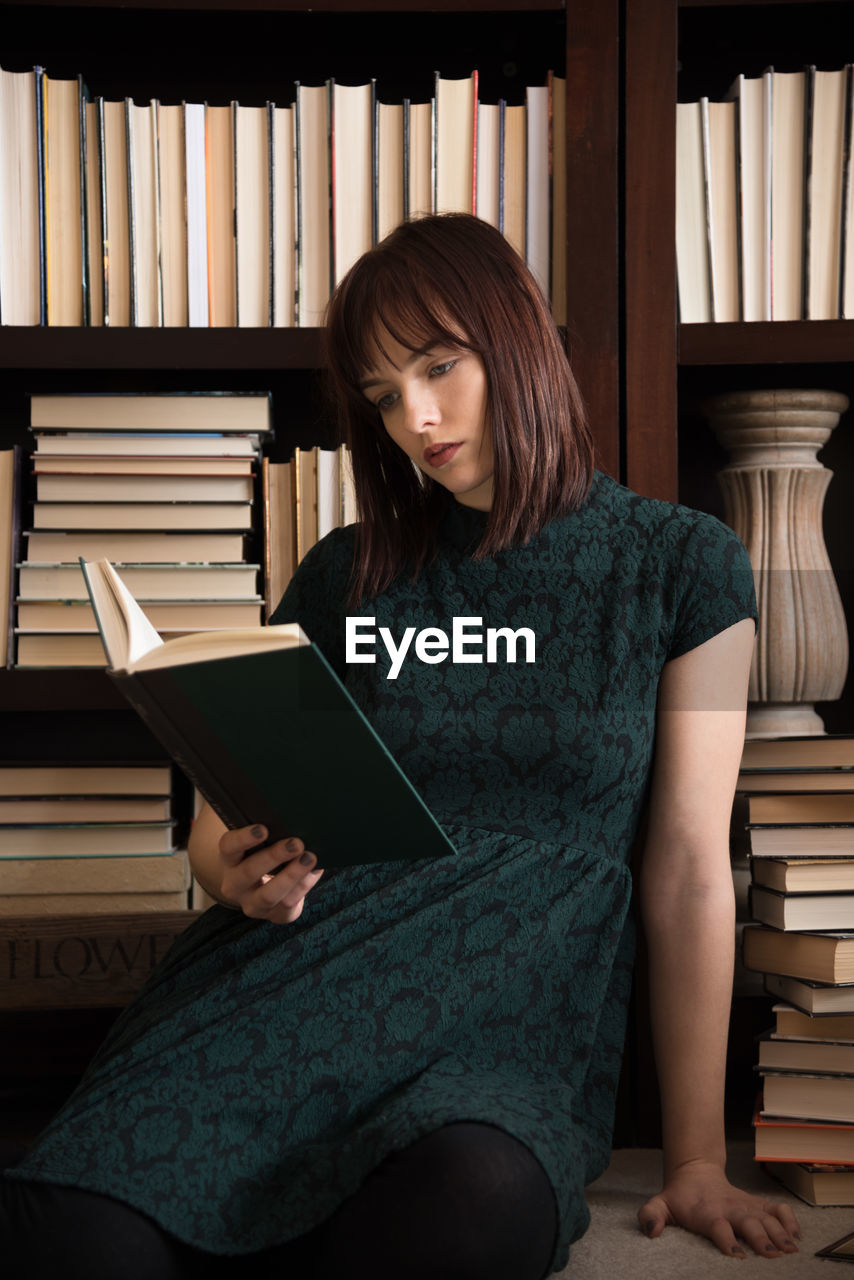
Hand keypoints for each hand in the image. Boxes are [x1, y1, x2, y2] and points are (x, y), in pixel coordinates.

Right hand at [218, 824, 323, 923]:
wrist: (265, 886)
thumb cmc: (265, 853)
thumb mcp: (260, 843)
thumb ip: (270, 832)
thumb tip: (295, 820)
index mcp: (228, 860)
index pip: (229, 847)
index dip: (244, 838)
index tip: (263, 829)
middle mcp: (234, 885)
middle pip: (250, 871)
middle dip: (275, 856)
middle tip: (296, 843)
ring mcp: (252, 904)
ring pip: (269, 894)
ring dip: (292, 875)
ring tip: (310, 858)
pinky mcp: (274, 916)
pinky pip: (289, 904)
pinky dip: (304, 885)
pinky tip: (315, 870)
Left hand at [637, 1159, 800, 1257]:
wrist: (695, 1173)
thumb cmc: (680, 1198)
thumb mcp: (660, 1204)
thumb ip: (651, 1215)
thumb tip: (651, 1230)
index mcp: (708, 1213)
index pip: (718, 1226)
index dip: (726, 1239)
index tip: (736, 1254)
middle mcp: (731, 1208)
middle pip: (749, 1222)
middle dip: (761, 1237)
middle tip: (773, 1255)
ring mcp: (746, 1205)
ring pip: (767, 1217)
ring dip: (780, 1232)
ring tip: (791, 1250)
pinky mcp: (758, 1204)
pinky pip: (778, 1208)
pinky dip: (790, 1219)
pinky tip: (797, 1236)